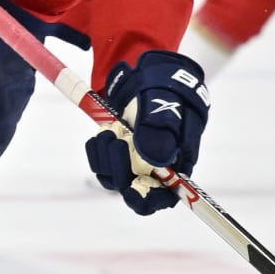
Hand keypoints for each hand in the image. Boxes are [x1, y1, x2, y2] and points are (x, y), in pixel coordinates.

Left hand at [84, 50, 209, 214]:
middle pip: (132, 187)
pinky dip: (97, 149)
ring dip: (105, 157)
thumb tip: (155, 161)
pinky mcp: (117, 151)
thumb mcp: (168, 107)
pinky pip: (101, 162)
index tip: (130, 191)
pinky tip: (104, 131)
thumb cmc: (170, 90)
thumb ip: (162, 132)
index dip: (147, 200)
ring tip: (110, 129)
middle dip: (119, 168)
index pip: (164, 197)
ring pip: (113, 176)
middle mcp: (155, 168)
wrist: (152, 73)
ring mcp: (134, 160)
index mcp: (177, 163)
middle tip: (117, 140)